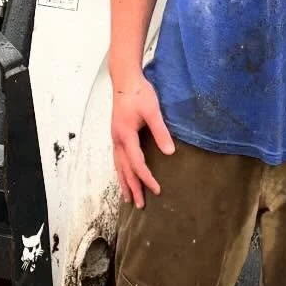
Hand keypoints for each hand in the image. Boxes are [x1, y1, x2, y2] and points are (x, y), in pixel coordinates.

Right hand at [111, 77, 174, 208]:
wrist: (125, 80)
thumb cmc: (139, 93)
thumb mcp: (153, 112)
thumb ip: (161, 132)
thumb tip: (170, 152)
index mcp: (125, 136)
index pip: (137, 164)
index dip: (147, 178)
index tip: (157, 190)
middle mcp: (117, 140)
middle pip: (124, 170)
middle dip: (132, 188)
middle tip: (139, 205)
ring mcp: (115, 138)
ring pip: (118, 166)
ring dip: (124, 182)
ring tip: (127, 197)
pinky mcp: (116, 135)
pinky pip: (117, 159)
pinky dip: (121, 171)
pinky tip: (123, 176)